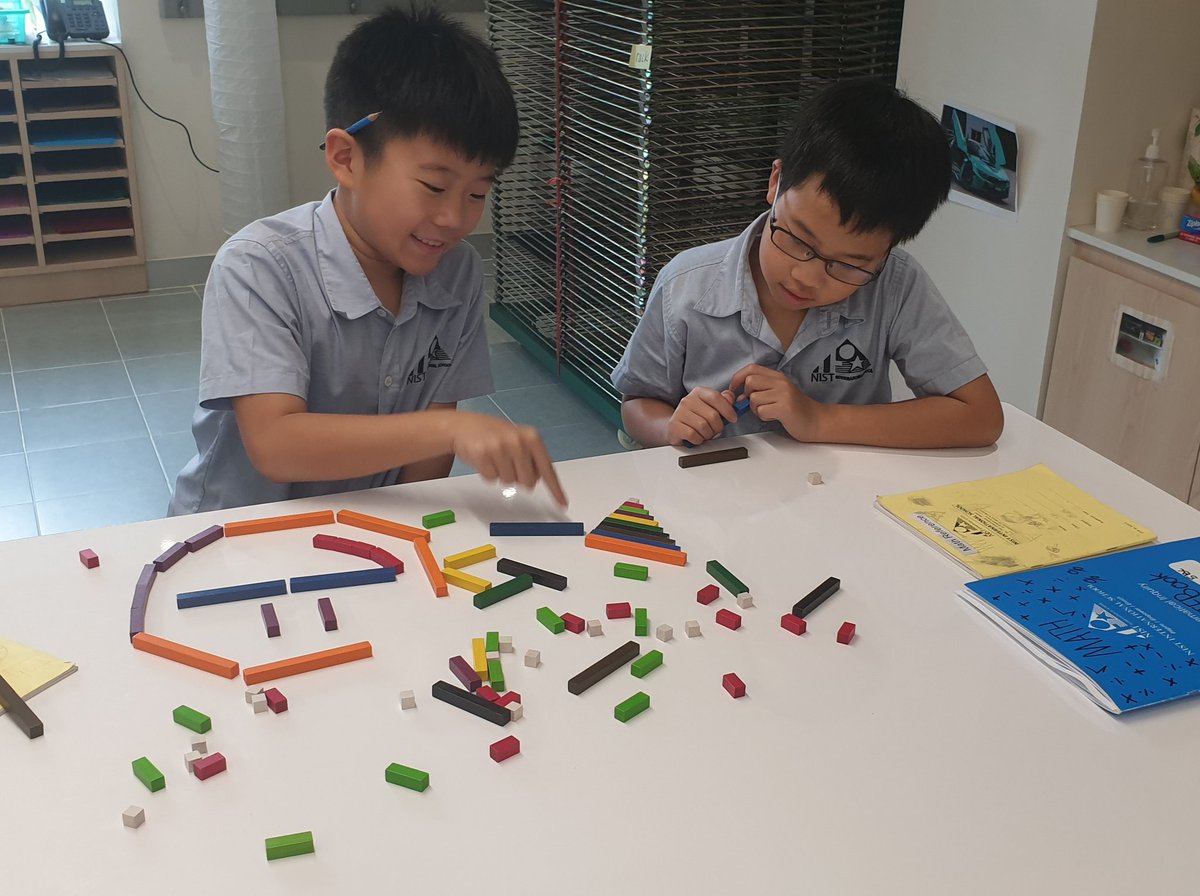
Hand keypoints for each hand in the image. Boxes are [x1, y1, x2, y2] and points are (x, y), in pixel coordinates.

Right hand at [450, 412, 567, 506]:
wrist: (462, 425)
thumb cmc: (493, 434)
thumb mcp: (518, 439)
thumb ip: (532, 457)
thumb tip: (538, 479)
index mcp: (531, 437)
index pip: (547, 468)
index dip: (555, 489)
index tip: (563, 503)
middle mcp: (518, 441)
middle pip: (528, 482)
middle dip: (518, 478)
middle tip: (508, 463)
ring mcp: (499, 447)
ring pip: (509, 482)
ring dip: (501, 474)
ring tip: (494, 457)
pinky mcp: (482, 455)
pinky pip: (492, 479)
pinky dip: (488, 474)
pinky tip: (484, 459)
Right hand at [668, 387, 737, 445]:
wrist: (676, 427)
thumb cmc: (696, 417)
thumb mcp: (710, 406)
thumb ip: (723, 400)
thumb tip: (731, 397)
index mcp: (698, 392)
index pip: (715, 397)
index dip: (728, 409)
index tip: (733, 418)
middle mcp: (687, 400)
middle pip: (712, 415)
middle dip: (718, 427)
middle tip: (715, 430)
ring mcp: (679, 413)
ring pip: (703, 427)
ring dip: (708, 434)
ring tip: (704, 433)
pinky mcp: (674, 426)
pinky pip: (693, 435)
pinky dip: (698, 439)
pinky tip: (696, 437)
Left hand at [729, 364, 819, 440]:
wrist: (817, 421)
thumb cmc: (795, 409)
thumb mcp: (778, 393)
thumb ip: (759, 390)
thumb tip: (738, 396)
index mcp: (778, 376)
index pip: (751, 368)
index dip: (738, 378)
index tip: (734, 389)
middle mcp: (781, 382)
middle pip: (750, 382)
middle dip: (747, 396)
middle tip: (757, 405)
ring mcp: (784, 394)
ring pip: (754, 399)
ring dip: (756, 409)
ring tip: (769, 412)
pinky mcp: (785, 408)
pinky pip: (762, 411)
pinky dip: (763, 417)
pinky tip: (774, 417)